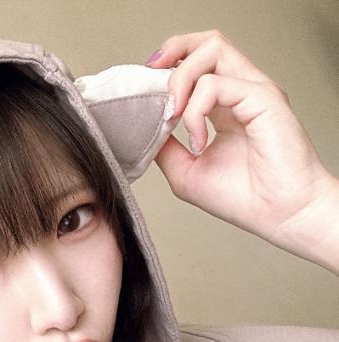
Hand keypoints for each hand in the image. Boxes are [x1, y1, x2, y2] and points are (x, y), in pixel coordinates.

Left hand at [146, 29, 334, 249]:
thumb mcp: (186, 172)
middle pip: (206, 43)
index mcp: (225, 107)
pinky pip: (217, 84)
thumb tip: (144, 126)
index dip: (165, 72)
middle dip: (172, 53)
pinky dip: (195, 111)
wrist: (280, 216)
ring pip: (212, 49)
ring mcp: (253, 91)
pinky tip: (198, 142)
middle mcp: (240, 92)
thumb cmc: (244, 199)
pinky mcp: (263, 98)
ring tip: (173, 115)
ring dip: (181, 78)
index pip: (195, 65)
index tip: (145, 97)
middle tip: (152, 82)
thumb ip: (165, 146)